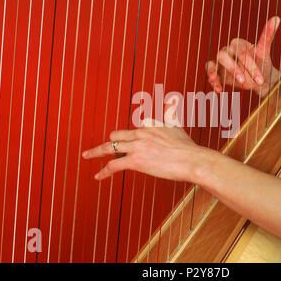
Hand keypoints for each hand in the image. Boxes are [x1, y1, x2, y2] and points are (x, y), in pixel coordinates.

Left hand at [82, 118, 214, 181]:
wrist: (193, 160)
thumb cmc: (188, 149)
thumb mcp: (178, 128)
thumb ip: (171, 116)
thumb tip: (172, 104)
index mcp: (149, 126)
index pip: (131, 131)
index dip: (126, 140)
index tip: (125, 146)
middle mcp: (140, 133)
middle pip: (116, 136)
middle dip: (110, 144)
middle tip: (103, 151)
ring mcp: (136, 147)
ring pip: (109, 148)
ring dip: (96, 152)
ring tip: (87, 155)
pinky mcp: (135, 161)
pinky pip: (113, 165)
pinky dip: (104, 171)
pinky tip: (98, 176)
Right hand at [207, 16, 280, 97]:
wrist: (259, 79)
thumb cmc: (261, 64)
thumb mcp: (264, 52)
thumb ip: (267, 36)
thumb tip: (277, 18)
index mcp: (238, 44)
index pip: (242, 53)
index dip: (250, 67)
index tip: (260, 80)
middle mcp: (227, 50)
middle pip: (223, 55)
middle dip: (233, 69)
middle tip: (244, 81)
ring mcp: (220, 61)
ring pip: (213, 63)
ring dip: (215, 72)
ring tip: (218, 81)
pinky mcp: (216, 71)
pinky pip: (210, 72)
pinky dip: (213, 81)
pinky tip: (219, 90)